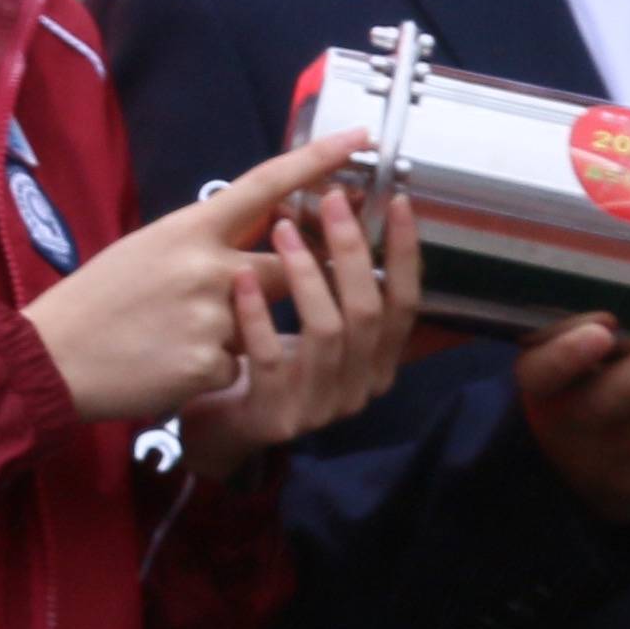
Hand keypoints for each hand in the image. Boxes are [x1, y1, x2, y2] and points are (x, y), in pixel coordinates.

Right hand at [23, 131, 380, 429]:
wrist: (50, 357)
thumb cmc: (100, 299)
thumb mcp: (150, 247)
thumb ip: (207, 239)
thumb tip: (261, 225)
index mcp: (190, 228)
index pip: (265, 184)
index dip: (317, 160)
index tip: (361, 138)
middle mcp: (207, 266)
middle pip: (287, 266)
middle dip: (284, 282)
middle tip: (247, 292)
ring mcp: (211, 316)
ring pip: (261, 326)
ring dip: (232, 335)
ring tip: (176, 337)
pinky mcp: (208, 364)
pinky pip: (238, 367)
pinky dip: (211, 370)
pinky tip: (168, 367)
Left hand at [174, 184, 425, 479]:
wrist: (223, 428)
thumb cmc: (273, 364)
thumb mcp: (316, 325)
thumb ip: (339, 286)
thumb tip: (345, 205)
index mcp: (380, 363)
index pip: (406, 304)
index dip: (405, 253)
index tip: (395, 201)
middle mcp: (360, 388)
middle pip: (368, 313)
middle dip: (351, 251)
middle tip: (330, 200)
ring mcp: (320, 407)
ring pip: (326, 332)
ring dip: (306, 273)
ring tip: (281, 228)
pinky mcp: (276, 417)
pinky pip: (271, 359)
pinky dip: (258, 314)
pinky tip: (242, 278)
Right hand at [515, 312, 629, 519]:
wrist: (577, 482)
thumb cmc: (583, 390)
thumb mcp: (570, 368)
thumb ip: (605, 334)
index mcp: (547, 387)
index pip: (543, 371)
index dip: (568, 354)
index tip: (603, 328)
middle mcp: (580, 423)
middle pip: (613, 400)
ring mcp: (624, 457)